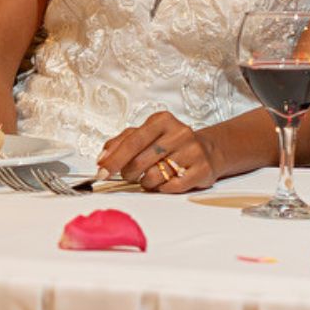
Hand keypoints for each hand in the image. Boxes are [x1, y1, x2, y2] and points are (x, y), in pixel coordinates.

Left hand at [98, 112, 215, 193]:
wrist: (207, 150)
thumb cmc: (170, 143)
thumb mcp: (146, 134)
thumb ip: (122, 142)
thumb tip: (103, 158)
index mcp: (162, 120)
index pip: (132, 141)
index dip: (114, 159)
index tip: (102, 171)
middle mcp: (179, 133)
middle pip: (141, 161)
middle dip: (128, 173)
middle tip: (128, 174)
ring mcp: (192, 151)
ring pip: (154, 176)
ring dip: (145, 182)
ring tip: (150, 176)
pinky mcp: (201, 169)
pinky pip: (171, 187)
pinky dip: (162, 188)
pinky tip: (165, 181)